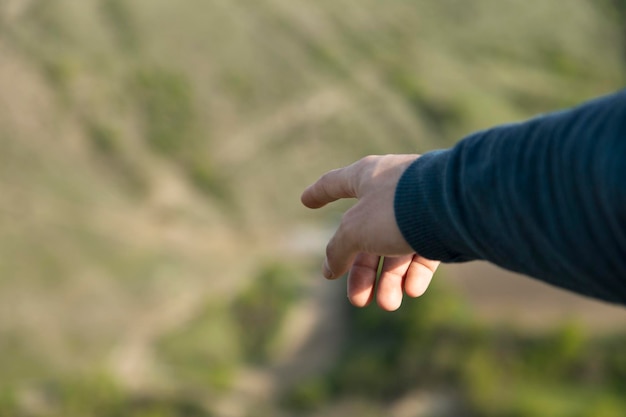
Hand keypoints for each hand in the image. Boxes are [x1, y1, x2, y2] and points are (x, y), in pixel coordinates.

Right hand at [301, 155, 439, 310]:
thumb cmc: (397, 207)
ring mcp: (418, 207)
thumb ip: (339, 249)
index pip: (335, 183)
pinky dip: (415, 273)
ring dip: (389, 281)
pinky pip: (423, 251)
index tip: (305, 200)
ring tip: (388, 304)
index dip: (319, 193)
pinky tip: (411, 290)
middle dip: (361, 272)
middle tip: (358, 301)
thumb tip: (330, 267)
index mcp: (367, 177)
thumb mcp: (355, 230)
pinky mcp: (442, 224)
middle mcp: (391, 190)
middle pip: (366, 235)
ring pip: (396, 249)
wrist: (456, 206)